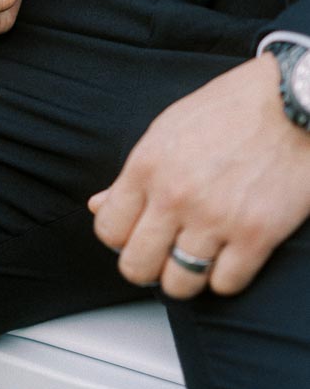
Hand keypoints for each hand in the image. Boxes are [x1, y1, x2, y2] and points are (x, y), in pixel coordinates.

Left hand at [89, 55, 309, 297]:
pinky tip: (230, 254)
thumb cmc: (229, 109)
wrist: (291, 102)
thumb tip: (98, 205)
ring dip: (186, 276)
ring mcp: (215, 219)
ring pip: (179, 285)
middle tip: (163, 255)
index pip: (108, 229)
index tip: (136, 234)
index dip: (120, 237)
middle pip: (136, 266)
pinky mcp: (256, 235)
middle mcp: (175, 196)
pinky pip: (225, 285)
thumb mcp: (168, 129)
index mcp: (147, 165)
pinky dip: (226, 277)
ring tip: (197, 258)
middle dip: (147, 266)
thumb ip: (133, 174)